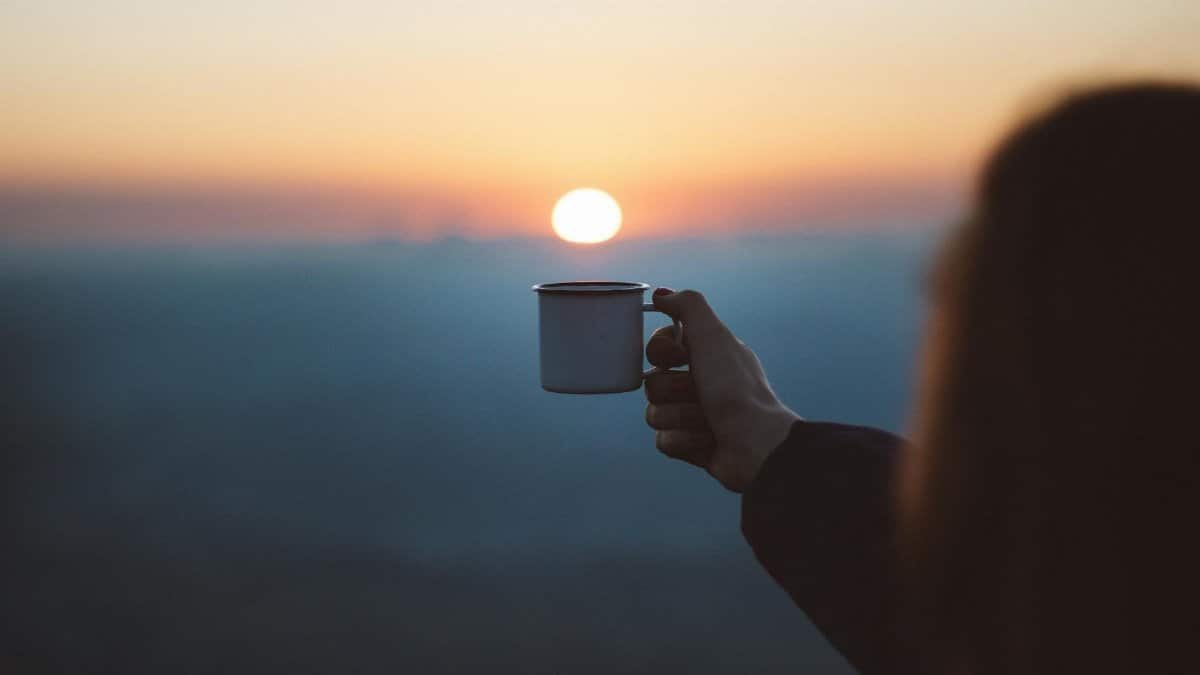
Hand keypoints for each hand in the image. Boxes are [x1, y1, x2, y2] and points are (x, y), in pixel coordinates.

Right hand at [644, 288, 800, 491]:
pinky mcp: (689, 445)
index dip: (661, 351)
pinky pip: (663, 440)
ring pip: (654, 413)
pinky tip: (706, 440)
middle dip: (674, 390)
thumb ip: (688, 305)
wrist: (755, 442)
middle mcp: (699, 383)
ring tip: (708, 421)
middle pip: (652, 382)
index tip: (679, 355)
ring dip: (681, 416)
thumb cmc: (736, 388)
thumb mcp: (714, 335)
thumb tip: (660, 294)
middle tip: (700, 393)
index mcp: (705, 355)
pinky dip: (684, 440)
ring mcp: (693, 415)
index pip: (657, 347)